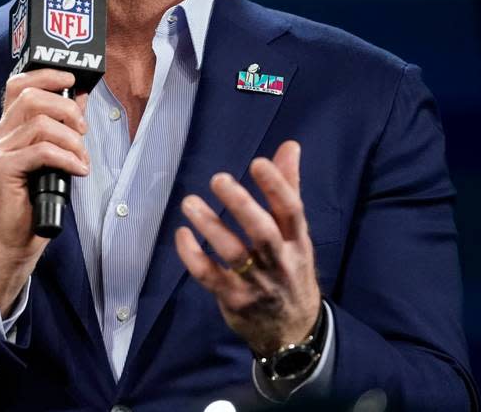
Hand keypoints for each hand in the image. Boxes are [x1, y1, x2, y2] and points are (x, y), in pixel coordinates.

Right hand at [0, 68, 88, 315]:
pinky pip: (41, 151)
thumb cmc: (34, 200)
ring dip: (71, 139)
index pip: (18, 84)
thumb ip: (61, 127)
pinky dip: (67, 158)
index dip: (46, 75)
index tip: (71, 80)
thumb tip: (81, 97)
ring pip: (40, 123)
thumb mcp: (52, 157)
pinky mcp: (2, 169)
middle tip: (82, 131)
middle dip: (66, 108)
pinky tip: (78, 171)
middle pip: (31, 97)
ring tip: (81, 158)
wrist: (14, 239)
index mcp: (7, 128)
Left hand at [174, 140, 321, 356]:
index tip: (258, 162)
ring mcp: (257, 284)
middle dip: (241, 204)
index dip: (277, 186)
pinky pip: (209, 276)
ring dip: (210, 226)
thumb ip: (289, 189)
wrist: (293, 332)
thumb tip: (290, 146)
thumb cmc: (290, 270)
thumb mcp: (296, 235)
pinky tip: (181, 235)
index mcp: (299, 243)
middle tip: (219, 179)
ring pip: (234, 254)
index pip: (292, 212)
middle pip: (263, 233)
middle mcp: (281, 263)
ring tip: (189, 202)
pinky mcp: (234, 300)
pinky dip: (192, 255)